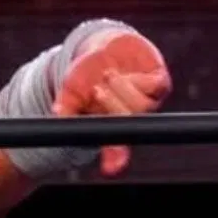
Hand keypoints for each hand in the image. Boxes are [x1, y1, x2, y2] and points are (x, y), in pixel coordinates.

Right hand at [52, 29, 171, 176]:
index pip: (114, 149)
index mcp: (109, 126)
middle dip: (110, 104)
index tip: (110, 170)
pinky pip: (155, 87)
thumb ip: (66, 106)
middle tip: (95, 90)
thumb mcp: (71, 92)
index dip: (114, 160)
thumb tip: (58, 114)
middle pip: (126, 121)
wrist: (103, 47)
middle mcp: (130, 118)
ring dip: (121, 89)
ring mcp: (147, 101)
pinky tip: (125, 72)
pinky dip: (137, 79)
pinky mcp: (159, 83)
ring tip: (107, 75)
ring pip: (141, 106)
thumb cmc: (85, 75)